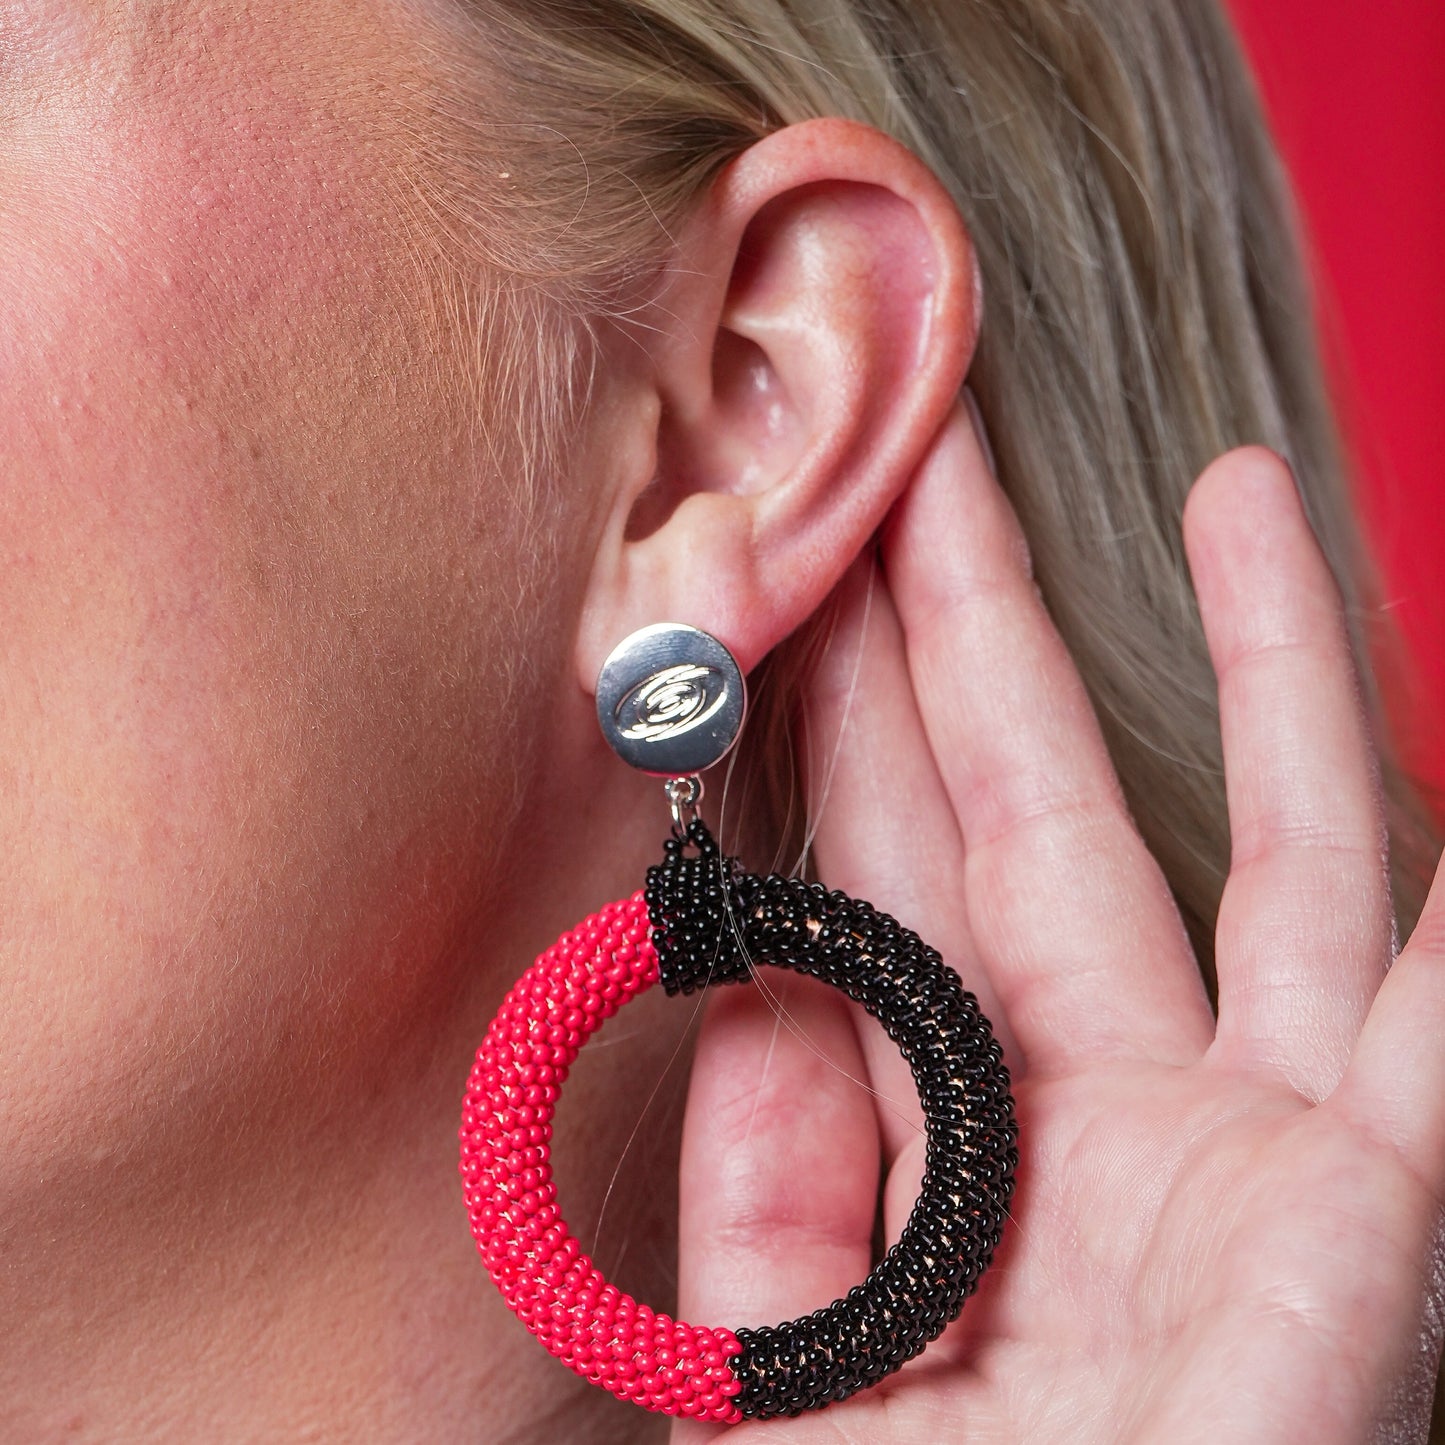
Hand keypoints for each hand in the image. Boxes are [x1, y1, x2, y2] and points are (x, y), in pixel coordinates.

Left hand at [670, 402, 1444, 1442]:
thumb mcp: (791, 1385)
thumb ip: (770, 1197)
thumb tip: (754, 987)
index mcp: (955, 1157)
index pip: (888, 885)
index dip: (841, 736)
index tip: (797, 593)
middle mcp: (1116, 1113)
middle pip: (1043, 809)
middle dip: (990, 632)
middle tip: (945, 463)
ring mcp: (1268, 1140)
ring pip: (1270, 842)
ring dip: (1260, 661)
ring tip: (1237, 491)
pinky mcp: (1381, 1191)